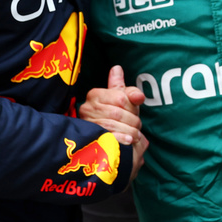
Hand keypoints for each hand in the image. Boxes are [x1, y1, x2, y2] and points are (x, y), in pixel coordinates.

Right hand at [80, 65, 148, 181]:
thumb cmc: (119, 123)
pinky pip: (108, 138)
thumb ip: (126, 91)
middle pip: (118, 112)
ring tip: (132, 137)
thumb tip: (117, 69)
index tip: (134, 111)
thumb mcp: (125, 105)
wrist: (110, 152)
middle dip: (133, 122)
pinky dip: (121, 140)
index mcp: (95, 96)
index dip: (132, 107)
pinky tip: (125, 142)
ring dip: (129, 133)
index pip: (120, 97)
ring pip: (113, 125)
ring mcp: (86, 125)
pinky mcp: (88, 140)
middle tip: (135, 128)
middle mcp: (86, 109)